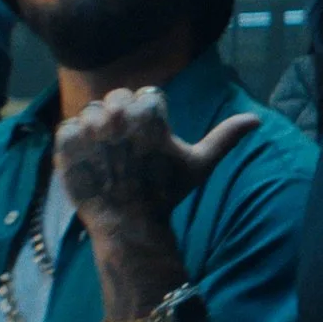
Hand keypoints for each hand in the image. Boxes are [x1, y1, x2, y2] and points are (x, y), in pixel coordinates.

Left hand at [56, 88, 258, 236]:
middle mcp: (118, 116)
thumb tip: (256, 120)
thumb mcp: (200, 165)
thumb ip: (224, 137)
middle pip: (118, 98)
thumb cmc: (166, 194)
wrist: (128, 225)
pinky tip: (91, 161)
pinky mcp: (66, 144)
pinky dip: (76, 141)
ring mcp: (89, 129)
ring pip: (92, 110)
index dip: (150, 119)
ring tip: (108, 156)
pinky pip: (68, 126)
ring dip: (99, 129)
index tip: (150, 144)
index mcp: (150, 114)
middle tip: (128, 149)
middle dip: (124, 118)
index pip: (147, 96)